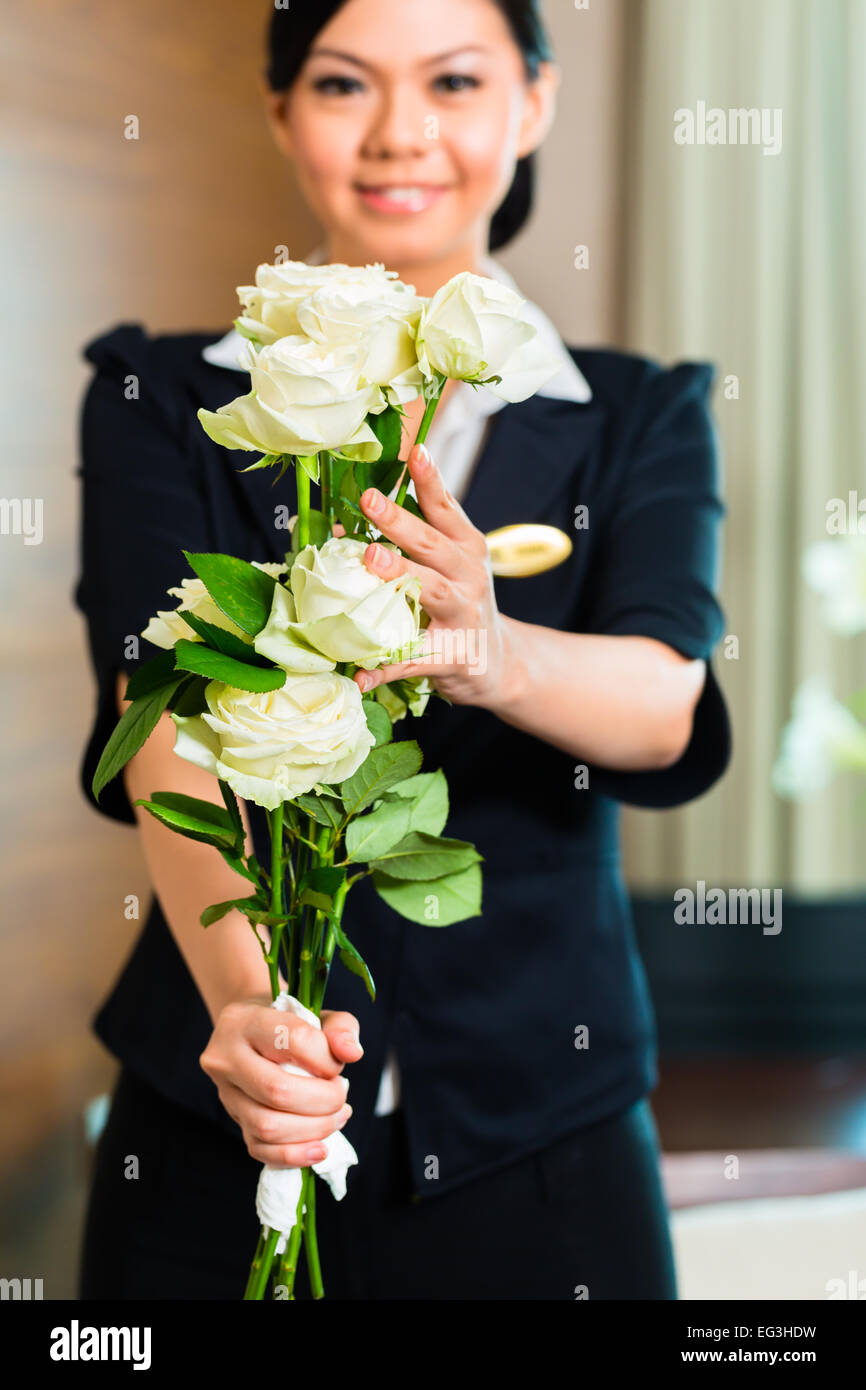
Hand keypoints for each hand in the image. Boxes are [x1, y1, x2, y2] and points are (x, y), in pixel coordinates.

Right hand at [200, 996, 361, 1167]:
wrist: (252, 1035)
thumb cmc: (289, 1025)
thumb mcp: (318, 1015)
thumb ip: (341, 1028)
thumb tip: (351, 1053)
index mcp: (245, 1021)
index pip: (292, 1040)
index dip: (326, 1059)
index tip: (337, 1064)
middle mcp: (226, 1057)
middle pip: (277, 1090)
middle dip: (323, 1100)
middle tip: (341, 1095)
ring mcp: (225, 1093)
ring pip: (266, 1126)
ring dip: (313, 1129)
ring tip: (336, 1117)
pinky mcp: (233, 1121)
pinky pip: (260, 1149)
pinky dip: (295, 1155)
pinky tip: (319, 1147)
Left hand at [353, 443, 518, 707]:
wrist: (497, 663)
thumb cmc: (459, 604)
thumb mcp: (450, 565)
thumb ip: (411, 542)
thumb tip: (343, 523)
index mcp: (465, 547)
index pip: (445, 507)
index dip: (429, 479)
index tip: (413, 451)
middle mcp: (469, 575)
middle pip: (432, 543)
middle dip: (400, 521)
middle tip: (369, 501)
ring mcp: (464, 615)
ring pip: (430, 590)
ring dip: (399, 574)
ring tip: (370, 559)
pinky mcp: (453, 656)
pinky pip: (413, 659)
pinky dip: (385, 667)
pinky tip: (360, 673)